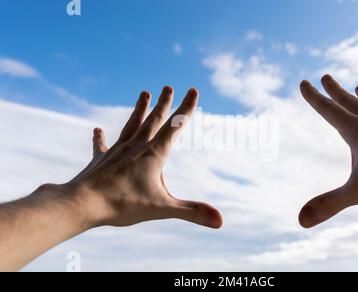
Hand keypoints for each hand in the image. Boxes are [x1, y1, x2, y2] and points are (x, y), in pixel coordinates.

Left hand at [70, 87, 222, 228]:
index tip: (193, 90)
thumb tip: (221, 221)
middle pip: (153, 120)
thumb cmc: (123, 205)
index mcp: (153, 154)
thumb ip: (192, 212)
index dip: (186, 108)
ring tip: (144, 93)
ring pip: (132, 125)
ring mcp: (117, 151)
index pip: (175, 126)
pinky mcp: (100, 160)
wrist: (83, 204)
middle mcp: (136, 146)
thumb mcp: (162, 208)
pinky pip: (101, 146)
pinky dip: (100, 138)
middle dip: (164, 104)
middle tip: (168, 87)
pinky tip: (97, 130)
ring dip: (140, 110)